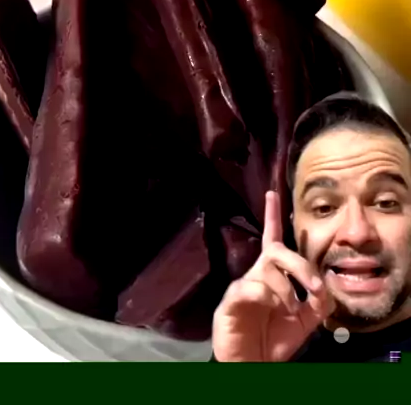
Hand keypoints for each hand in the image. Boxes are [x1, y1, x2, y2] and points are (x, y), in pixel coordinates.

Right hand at [212, 191, 334, 361]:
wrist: (255, 364)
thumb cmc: (276, 338)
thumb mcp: (306, 321)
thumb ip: (319, 302)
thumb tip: (327, 287)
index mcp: (273, 274)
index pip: (273, 238)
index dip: (272, 215)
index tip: (272, 193)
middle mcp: (257, 274)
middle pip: (276, 250)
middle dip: (300, 265)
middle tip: (316, 287)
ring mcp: (243, 286)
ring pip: (267, 271)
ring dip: (287, 291)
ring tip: (290, 310)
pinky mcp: (231, 301)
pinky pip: (249, 288)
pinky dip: (266, 296)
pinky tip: (271, 308)